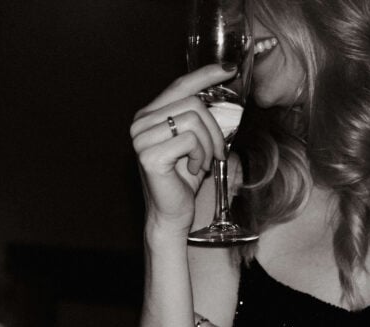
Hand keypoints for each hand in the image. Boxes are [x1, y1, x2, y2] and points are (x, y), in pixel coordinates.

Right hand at [130, 65, 234, 231]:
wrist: (172, 214)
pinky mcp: (149, 155)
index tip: (228, 69)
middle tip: (216, 153)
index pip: (180, 86)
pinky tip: (194, 170)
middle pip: (193, 103)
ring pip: (194, 120)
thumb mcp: (194, 141)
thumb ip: (198, 116)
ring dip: (208, 144)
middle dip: (214, 129)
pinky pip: (190, 140)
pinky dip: (200, 156)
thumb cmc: (183, 180)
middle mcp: (140, 123)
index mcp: (149, 116)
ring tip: (203, 162)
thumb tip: (223, 86)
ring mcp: (141, 139)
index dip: (205, 74)